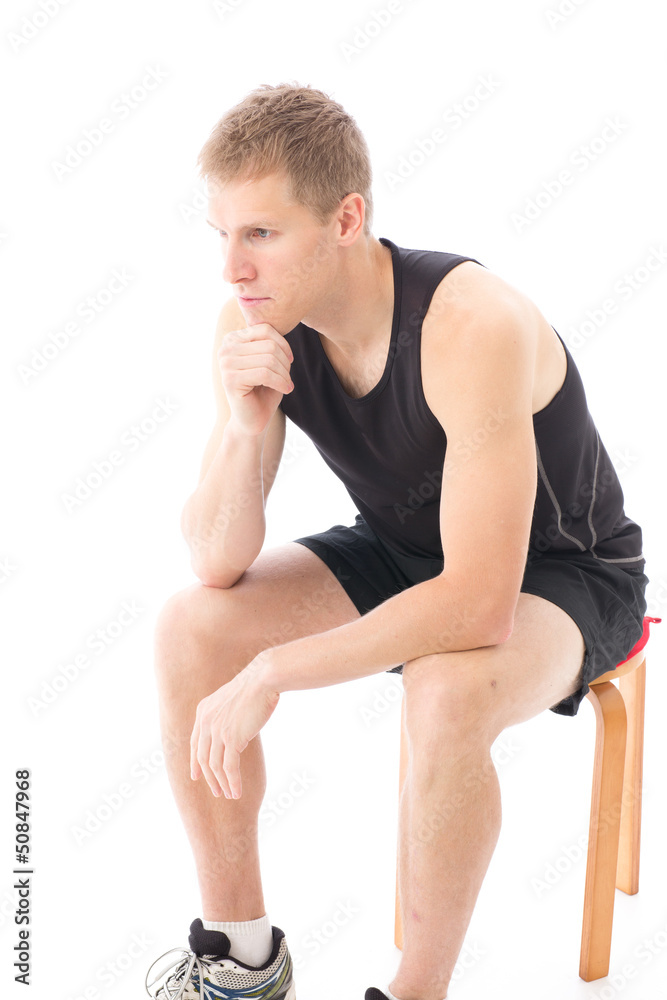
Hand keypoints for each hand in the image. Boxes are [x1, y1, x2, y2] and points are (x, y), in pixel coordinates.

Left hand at [190, 652, 279, 798]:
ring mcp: (217, 730)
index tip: (196, 776)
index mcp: (203, 711)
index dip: (195, 762)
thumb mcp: (232, 699)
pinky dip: (233, 782)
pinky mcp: (231, 737)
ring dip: (222, 783)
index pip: (195, 743)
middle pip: (203, 757)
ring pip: (215, 765)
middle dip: (209, 777)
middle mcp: (206, 721)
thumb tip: (231, 732)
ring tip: (229, 795)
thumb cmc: (255, 686)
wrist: (264, 678)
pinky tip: (237, 792)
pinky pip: (229, 767)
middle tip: (217, 791)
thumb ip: (225, 715)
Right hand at [218, 322, 293, 436]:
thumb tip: (282, 323)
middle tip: (287, 378)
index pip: (265, 329)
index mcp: (233, 339)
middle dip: (285, 363)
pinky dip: (281, 382)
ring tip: (286, 384)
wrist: (253, 420)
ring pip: (269, 359)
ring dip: (284, 374)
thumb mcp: (269, 361)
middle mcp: (225, 348)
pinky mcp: (230, 380)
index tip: (289, 362)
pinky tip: (285, 390)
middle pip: (269, 345)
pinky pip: (265, 374)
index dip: (283, 345)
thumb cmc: (263, 390)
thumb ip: (270, 342)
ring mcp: (225, 363)